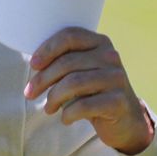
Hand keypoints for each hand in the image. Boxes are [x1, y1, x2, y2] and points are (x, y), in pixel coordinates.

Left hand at [23, 27, 154, 154]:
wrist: (126, 119)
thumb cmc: (94, 92)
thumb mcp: (82, 71)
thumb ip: (65, 61)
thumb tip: (35, 64)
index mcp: (100, 42)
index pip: (70, 36)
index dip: (47, 49)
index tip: (33, 65)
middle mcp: (110, 56)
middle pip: (67, 63)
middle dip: (42, 79)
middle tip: (30, 94)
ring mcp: (116, 78)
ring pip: (73, 83)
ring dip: (53, 98)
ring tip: (48, 108)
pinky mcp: (118, 101)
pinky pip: (83, 105)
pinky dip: (68, 113)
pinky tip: (65, 118)